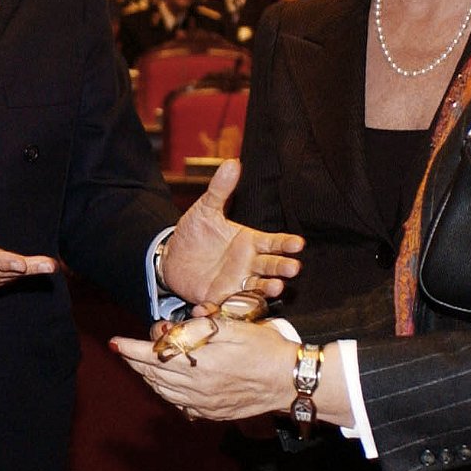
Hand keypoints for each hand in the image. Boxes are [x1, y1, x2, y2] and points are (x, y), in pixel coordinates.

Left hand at [111, 317, 296, 421]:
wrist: (290, 381)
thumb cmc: (266, 349)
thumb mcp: (234, 327)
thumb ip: (199, 327)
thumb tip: (172, 329)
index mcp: (199, 363)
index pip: (153, 356)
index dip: (131, 349)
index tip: (116, 343)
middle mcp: (196, 386)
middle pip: (153, 374)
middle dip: (136, 361)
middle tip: (126, 350)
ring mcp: (203, 403)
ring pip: (162, 391)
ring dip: (148, 377)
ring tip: (141, 364)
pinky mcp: (211, 412)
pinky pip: (178, 404)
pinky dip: (166, 392)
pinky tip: (165, 383)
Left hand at [158, 159, 303, 305]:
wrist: (172, 256)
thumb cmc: (195, 233)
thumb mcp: (205, 210)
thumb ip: (220, 190)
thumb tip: (233, 163)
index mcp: (250, 242)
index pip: (274, 242)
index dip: (287, 243)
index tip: (298, 243)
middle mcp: (249, 264)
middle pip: (272, 266)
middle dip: (283, 267)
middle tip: (293, 267)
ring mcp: (236, 283)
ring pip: (257, 288)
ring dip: (268, 289)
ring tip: (276, 287)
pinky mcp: (219, 298)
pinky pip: (226, 305)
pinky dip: (225, 307)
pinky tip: (222, 306)